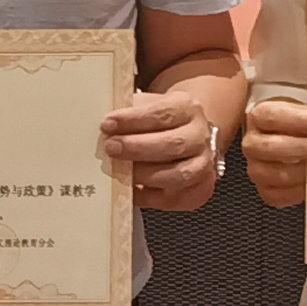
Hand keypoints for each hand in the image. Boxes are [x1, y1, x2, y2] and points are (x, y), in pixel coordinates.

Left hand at [100, 86, 223, 212]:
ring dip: (143, 174)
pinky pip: (172, 198)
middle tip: (111, 147)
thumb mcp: (149, 106)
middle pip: (172, 144)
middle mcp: (200, 137)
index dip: (133, 119)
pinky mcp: (197, 191)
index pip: (162, 113)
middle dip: (137, 147)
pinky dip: (147, 196)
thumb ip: (129, 113)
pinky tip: (130, 189)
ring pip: (177, 174)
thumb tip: (104, 126)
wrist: (189, 137)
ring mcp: (202, 166)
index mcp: (187, 109)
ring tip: (119, 171)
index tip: (108, 124)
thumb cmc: (161, 122)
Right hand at [239, 94, 306, 211]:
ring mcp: (256, 168)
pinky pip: (277, 196)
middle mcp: (252, 143)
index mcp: (259, 116)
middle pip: (271, 147)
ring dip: (303, 172)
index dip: (297, 120)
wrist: (291, 138)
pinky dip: (297, 192)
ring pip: (274, 174)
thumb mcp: (304, 110)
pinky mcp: (264, 189)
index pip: (272, 117)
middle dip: (303, 148)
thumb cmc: (300, 123)